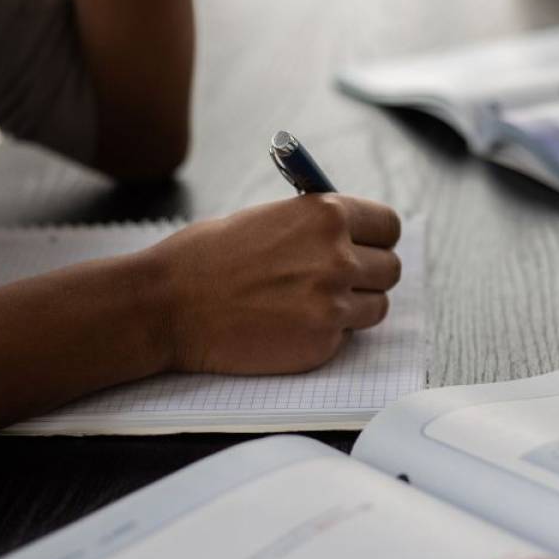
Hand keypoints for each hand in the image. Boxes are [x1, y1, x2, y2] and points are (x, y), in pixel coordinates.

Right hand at [144, 195, 401, 374]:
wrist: (168, 305)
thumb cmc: (207, 257)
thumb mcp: (269, 219)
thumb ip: (315, 226)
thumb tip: (351, 235)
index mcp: (326, 215)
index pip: (389, 226)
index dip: (377, 238)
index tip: (369, 246)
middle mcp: (338, 257)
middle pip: (390, 269)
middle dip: (370, 275)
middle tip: (340, 281)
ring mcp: (333, 304)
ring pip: (377, 307)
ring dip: (354, 308)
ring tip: (310, 304)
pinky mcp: (322, 343)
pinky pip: (347, 338)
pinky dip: (327, 334)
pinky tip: (288, 325)